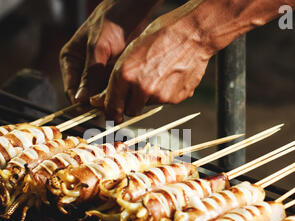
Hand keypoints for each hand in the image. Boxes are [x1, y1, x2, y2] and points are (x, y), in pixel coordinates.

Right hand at [60, 0, 161, 103]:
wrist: (132, 11)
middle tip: (107, 110)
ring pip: (99, 95)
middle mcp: (82, 69)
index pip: (71, 90)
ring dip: (107, 100)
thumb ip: (90, 73)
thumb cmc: (110, 21)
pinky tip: (124, 96)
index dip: (79, 103)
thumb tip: (80, 99)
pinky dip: (117, 94)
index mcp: (70, 61)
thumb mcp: (98, 48)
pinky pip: (111, 89)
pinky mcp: (112, 73)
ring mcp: (98, 72)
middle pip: (85, 95)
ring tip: (116, 103)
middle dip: (95, 103)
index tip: (90, 111)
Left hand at [90, 3, 215, 122]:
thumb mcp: (130, 52)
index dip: (111, 111)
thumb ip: (117, 79)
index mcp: (125, 74)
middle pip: (130, 111)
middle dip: (130, 104)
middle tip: (136, 91)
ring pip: (148, 105)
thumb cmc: (160, 36)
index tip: (113, 112)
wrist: (193, 34)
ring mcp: (160, 95)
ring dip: (148, 97)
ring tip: (158, 74)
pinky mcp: (176, 98)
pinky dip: (165, 93)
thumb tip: (101, 100)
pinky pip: (165, 101)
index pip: (112, 107)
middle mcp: (141, 88)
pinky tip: (170, 75)